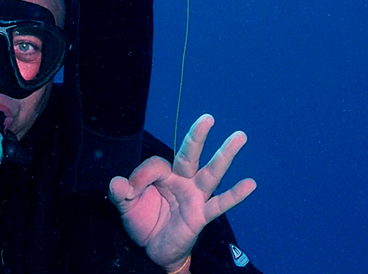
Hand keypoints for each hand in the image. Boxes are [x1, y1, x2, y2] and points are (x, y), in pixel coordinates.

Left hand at [109, 115, 255, 272]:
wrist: (155, 250)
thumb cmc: (144, 221)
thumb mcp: (126, 206)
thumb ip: (120, 193)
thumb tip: (117, 183)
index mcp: (163, 174)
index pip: (157, 165)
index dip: (141, 175)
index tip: (128, 190)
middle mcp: (182, 180)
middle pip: (190, 154)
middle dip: (198, 136)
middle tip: (207, 117)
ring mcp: (194, 196)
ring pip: (211, 173)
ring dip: (225, 155)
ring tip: (240, 136)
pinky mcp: (201, 215)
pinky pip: (220, 204)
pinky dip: (235, 195)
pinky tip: (250, 184)